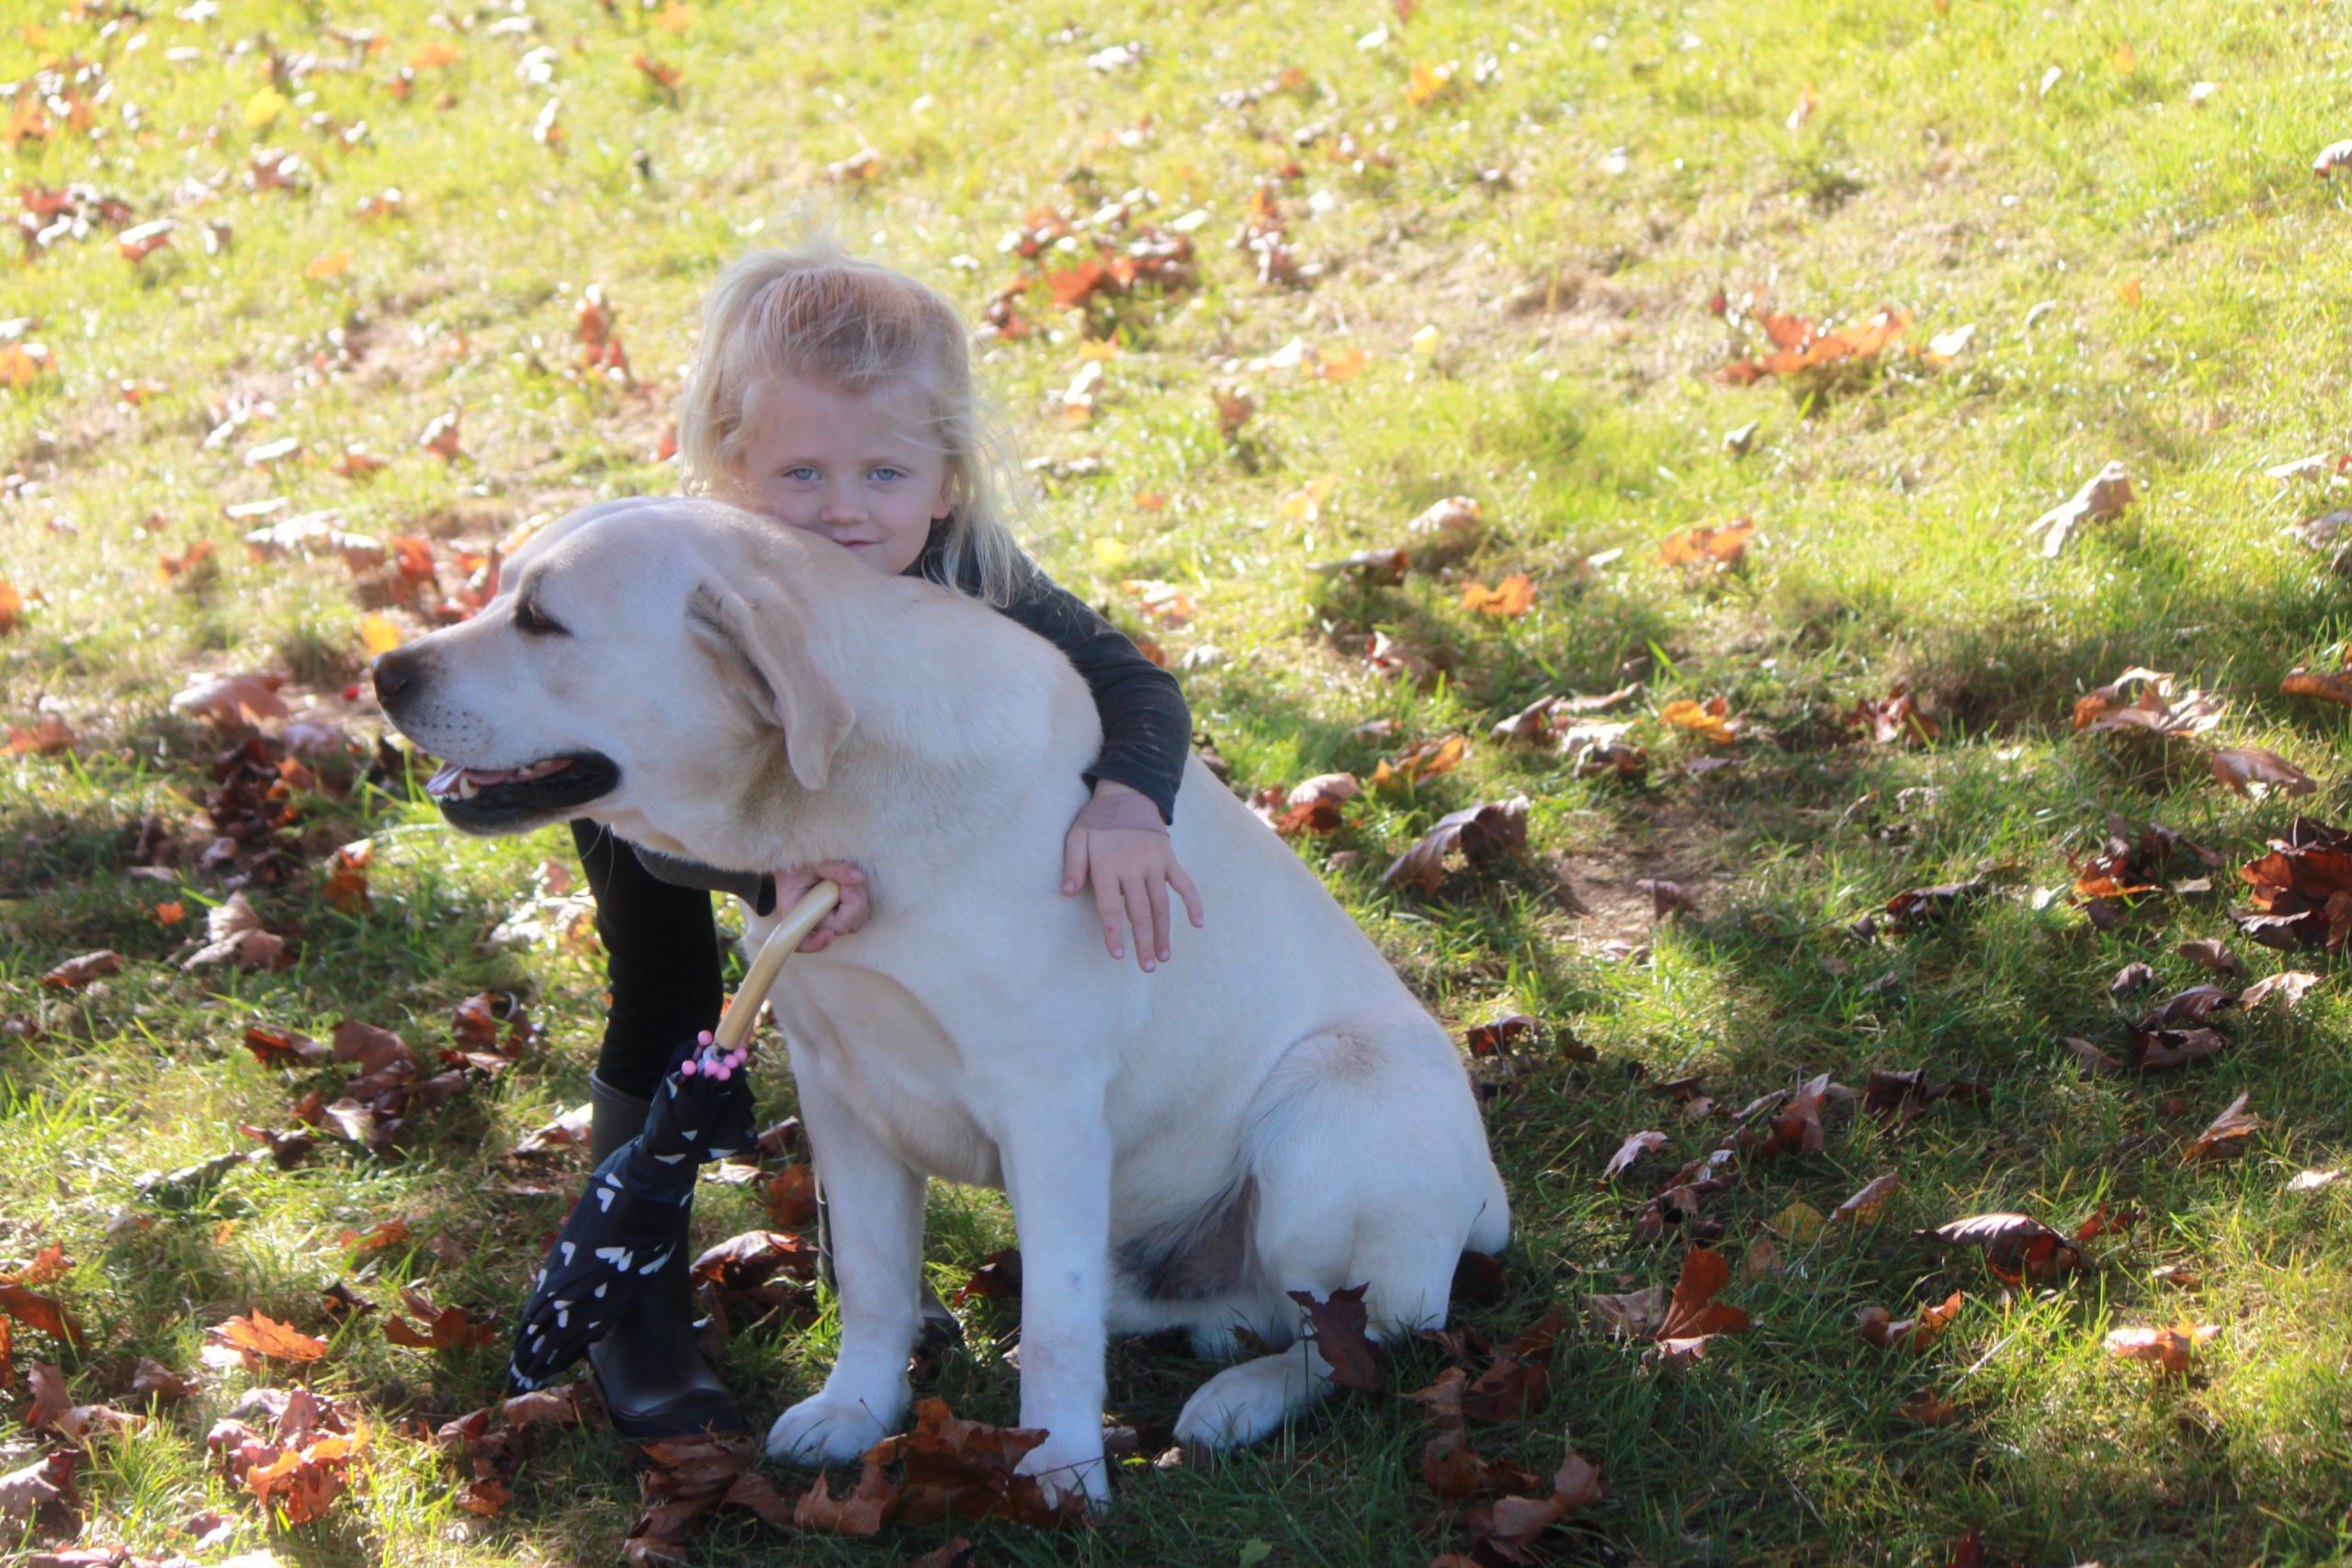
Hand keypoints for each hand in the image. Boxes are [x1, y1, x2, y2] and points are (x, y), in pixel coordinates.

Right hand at [770, 861, 869, 951]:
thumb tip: (858, 878)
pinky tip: (851, 883)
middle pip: (840, 928)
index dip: (816, 944)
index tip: (828, 933)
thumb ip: (832, 868)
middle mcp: (813, 920)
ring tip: (846, 878)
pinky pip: (860, 912)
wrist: (802, 859)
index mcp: (794, 912)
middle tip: (845, 883)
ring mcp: (830, 918)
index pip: (802, 942)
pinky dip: (860, 896)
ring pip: (855, 921)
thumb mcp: (811, 862)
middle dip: (851, 904)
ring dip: (858, 897)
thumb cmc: (799, 862)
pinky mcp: (843, 912)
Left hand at [1060, 783, 1204, 971]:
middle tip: (1147, 966)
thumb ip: (1073, 865)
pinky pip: (1185, 883)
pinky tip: (1198, 923)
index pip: (1111, 908)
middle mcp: (1134, 868)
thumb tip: (1067, 892)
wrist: (1127, 794)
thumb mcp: (1077, 838)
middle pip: (1140, 913)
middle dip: (1143, 942)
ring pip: (1162, 905)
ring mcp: (1155, 864)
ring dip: (1164, 932)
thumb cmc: (1098, 821)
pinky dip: (1193, 903)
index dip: (1114, 933)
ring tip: (1164, 956)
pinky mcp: (1170, 859)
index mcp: (1108, 866)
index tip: (1118, 954)